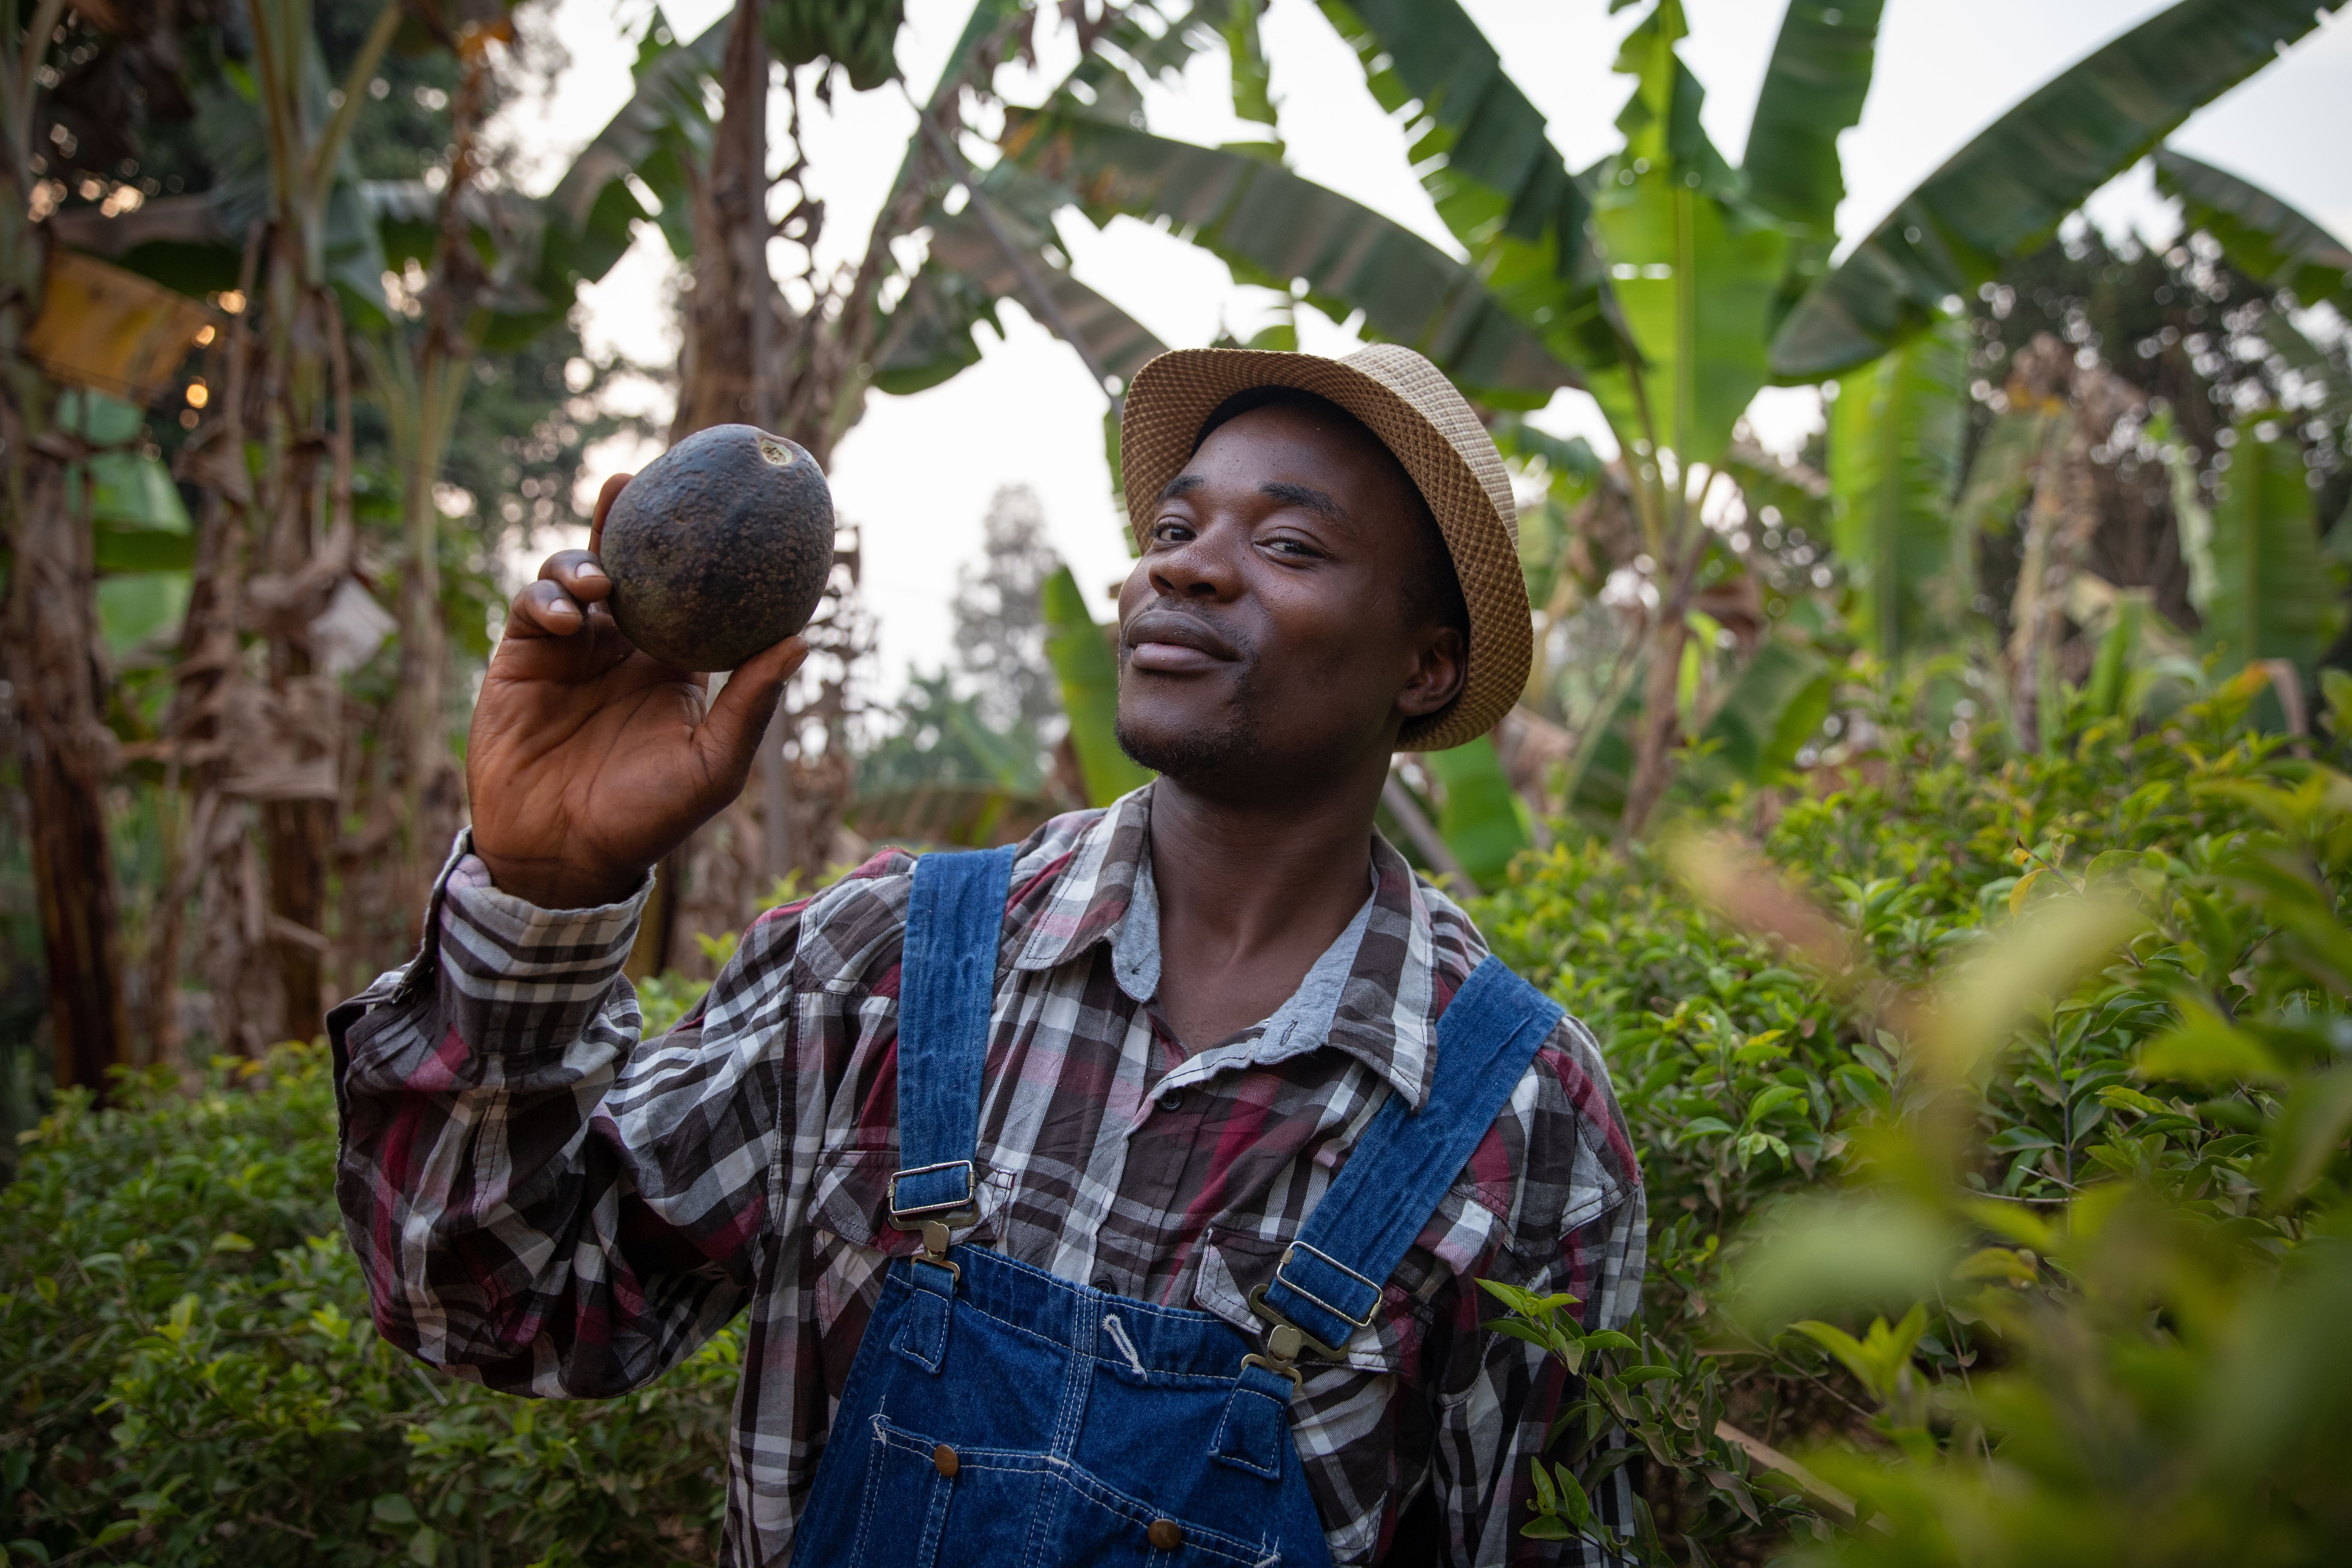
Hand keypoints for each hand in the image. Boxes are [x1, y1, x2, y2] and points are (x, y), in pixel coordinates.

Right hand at [466, 473, 809, 908]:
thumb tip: (798, 640)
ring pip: (575, 577)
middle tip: (633, 483)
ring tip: (600, 583)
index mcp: (671, 665)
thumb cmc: (647, 818)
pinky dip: (548, 598)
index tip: (712, 507)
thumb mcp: (712, 766)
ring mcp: (570, 649)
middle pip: (627, 567)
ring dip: (585, 564)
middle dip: (626, 523)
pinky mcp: (522, 658)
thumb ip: (751, 704)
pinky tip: (570, 616)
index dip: (694, 551)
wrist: (564, 853)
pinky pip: (533, 607)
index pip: (687, 593)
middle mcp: (621, 648)